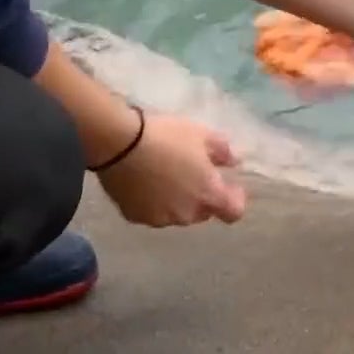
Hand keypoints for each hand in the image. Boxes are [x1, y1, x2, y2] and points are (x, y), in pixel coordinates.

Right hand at [94, 110, 247, 228]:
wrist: (120, 143)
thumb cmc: (166, 136)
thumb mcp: (201, 134)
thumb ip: (223, 151)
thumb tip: (232, 162)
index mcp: (208, 195)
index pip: (233, 213)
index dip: (233, 200)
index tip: (228, 184)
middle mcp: (186, 214)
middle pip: (202, 213)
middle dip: (201, 197)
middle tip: (191, 174)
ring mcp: (159, 219)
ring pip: (176, 214)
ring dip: (176, 201)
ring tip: (164, 176)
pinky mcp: (135, 217)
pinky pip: (151, 212)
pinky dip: (152, 202)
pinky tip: (144, 182)